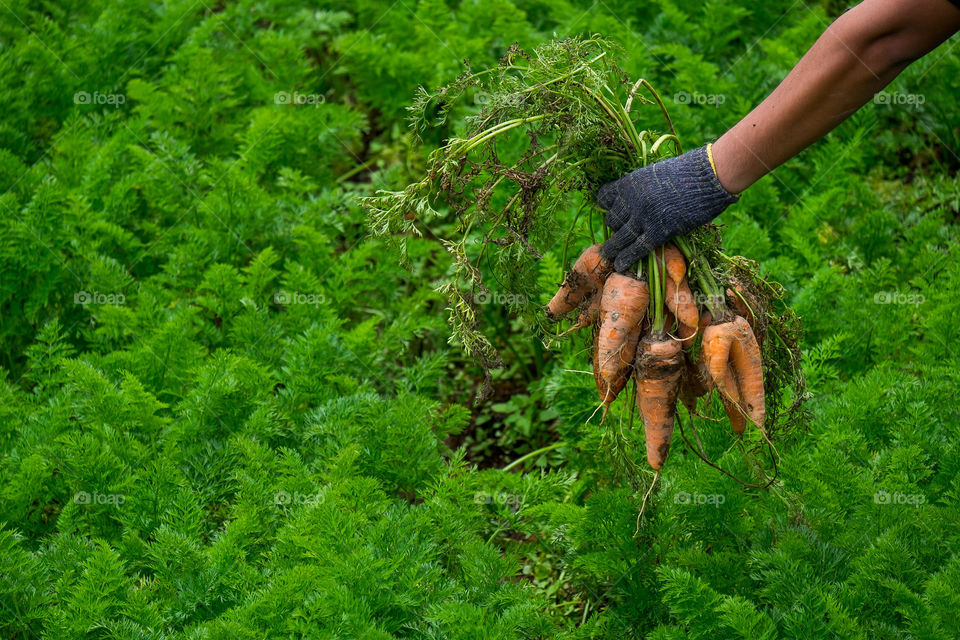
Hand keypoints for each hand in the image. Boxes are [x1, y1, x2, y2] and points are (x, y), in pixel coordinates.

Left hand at [596, 144, 738, 272]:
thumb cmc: (688, 172)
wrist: (709, 175)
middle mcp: (632, 199)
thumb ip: (642, 188)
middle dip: (615, 228)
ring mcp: (643, 216)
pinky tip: (619, 265)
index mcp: (630, 182)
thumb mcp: (656, 173)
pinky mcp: (658, 231)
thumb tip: (636, 202)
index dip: (607, 207)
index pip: (604, 198)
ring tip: (608, 255)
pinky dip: (627, 258)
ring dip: (613, 248)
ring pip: (620, 236)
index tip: (610, 214)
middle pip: (612, 220)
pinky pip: (637, 248)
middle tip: (619, 234)